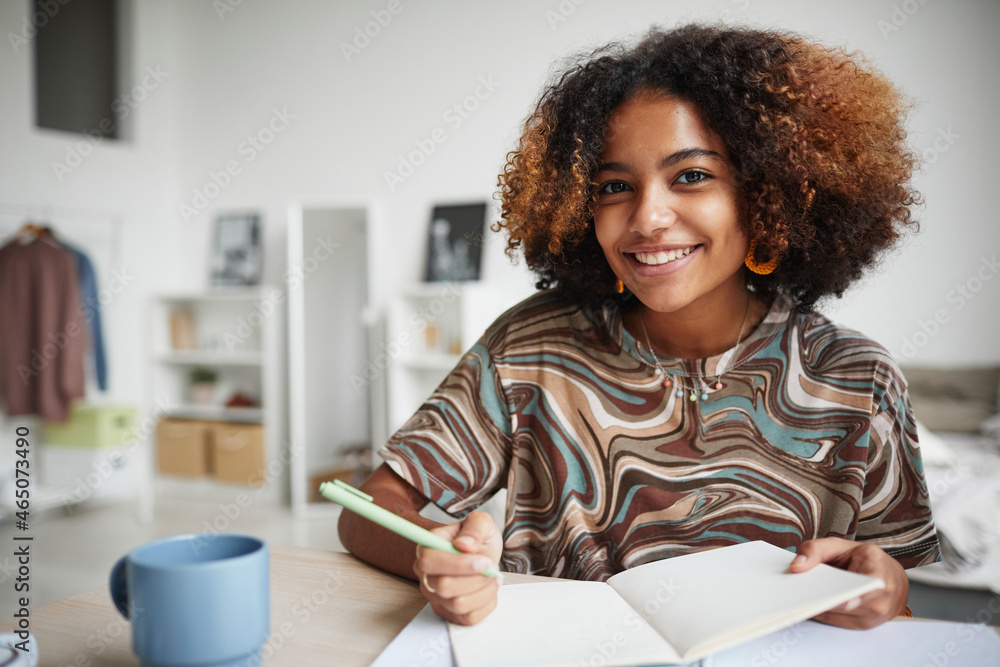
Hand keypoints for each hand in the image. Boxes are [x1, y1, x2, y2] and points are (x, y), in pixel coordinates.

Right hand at [413, 511, 503, 625]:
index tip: (483, 560)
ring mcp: (435, 596)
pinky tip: (487, 589)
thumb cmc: (476, 539)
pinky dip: (486, 603)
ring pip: (458, 605)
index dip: (457, 564)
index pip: (429, 562)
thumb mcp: (481, 523)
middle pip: (443, 587)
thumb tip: (464, 544)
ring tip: (491, 576)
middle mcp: (426, 575)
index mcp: (427, 548)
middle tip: (490, 567)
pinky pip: (468, 617)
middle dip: (475, 578)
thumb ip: (474, 527)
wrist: (482, 554)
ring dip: (483, 591)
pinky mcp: (449, 613)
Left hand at [789, 537, 907, 628]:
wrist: (890, 577)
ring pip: (837, 616)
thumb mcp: (841, 545)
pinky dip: (821, 611)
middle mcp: (881, 600)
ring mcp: (873, 617)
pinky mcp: (862, 626)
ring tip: (800, 593)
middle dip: (821, 598)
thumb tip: (796, 566)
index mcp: (881, 574)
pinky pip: (834, 622)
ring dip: (818, 606)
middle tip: (797, 591)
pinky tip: (810, 600)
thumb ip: (816, 550)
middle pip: (846, 606)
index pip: (869, 588)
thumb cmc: (865, 560)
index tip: (838, 600)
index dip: (854, 596)